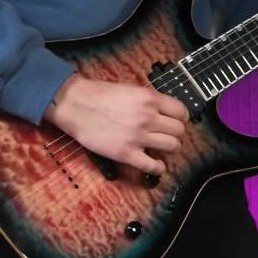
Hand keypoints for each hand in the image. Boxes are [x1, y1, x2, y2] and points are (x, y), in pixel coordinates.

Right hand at [43, 75, 188, 175]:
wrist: (76, 105)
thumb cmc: (101, 95)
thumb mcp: (131, 89)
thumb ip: (150, 100)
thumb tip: (165, 110)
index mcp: (150, 99)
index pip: (181, 111)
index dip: (181, 117)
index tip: (176, 121)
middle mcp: (148, 117)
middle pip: (179, 131)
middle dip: (177, 134)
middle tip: (168, 135)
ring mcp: (138, 137)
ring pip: (172, 147)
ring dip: (171, 148)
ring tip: (163, 148)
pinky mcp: (126, 154)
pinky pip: (153, 166)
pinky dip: (159, 167)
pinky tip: (156, 164)